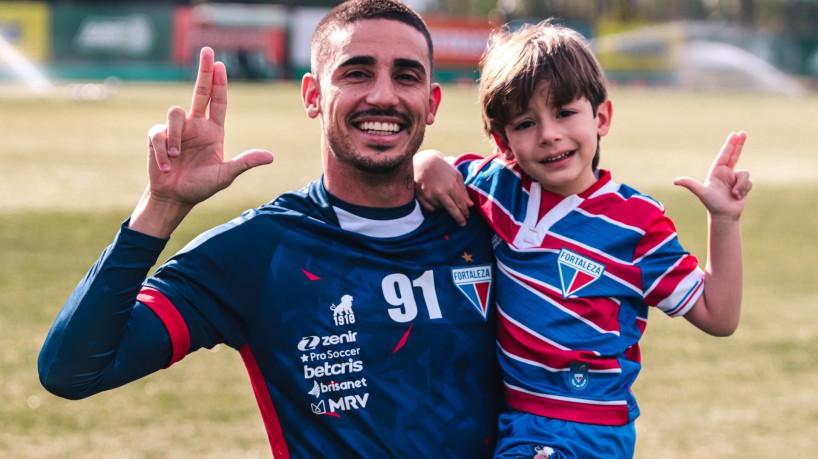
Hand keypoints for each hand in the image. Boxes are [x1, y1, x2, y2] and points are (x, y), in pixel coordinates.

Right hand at [146, 47, 272, 207]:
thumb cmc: (201, 186)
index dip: (219, 84)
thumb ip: (244, 163)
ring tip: (177, 157)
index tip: (220, 65)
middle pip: (200, 91)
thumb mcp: (225, 175)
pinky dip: (163, 152)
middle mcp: (196, 125)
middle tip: (207, 50)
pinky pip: (159, 134)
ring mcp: (176, 129)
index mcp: (213, 130)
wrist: (174, 198)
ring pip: (175, 114)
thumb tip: (270, 156)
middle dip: (203, 71)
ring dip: (176, 137)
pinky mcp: (158, 137)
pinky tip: (166, 166)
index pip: (218, 102)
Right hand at [414, 150, 471, 225]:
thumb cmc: (443, 169)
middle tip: (463, 224)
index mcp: (451, 185)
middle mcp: (440, 192)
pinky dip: (434, 207)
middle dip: (459, 218)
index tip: (467, 216)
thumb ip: (463, 191)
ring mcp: (429, 195)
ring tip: (443, 198)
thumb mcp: (456, 176)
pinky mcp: (421, 197)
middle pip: (452, 211)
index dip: (465, 212)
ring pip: (440, 210)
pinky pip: (430, 209)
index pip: (460, 204)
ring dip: (444, 208)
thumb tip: (470, 206)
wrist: (424, 162)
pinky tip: (435, 199)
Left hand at [674, 131, 751, 219]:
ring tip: (734, 194)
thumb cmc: (712, 203)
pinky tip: (738, 197)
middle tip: (743, 132)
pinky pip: (749, 182)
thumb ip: (690, 184)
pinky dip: (744, 190)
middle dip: (739, 144)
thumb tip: (675, 181)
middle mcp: (726, 173)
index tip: (734, 135)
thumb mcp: (701, 192)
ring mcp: (735, 178)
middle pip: (734, 155)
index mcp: (716, 172)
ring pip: (745, 174)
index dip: (729, 145)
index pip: (724, 155)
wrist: (724, 215)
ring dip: (740, 185)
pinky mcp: (744, 184)